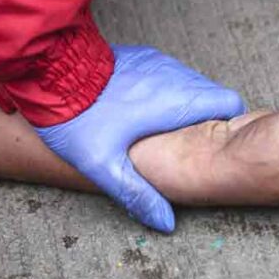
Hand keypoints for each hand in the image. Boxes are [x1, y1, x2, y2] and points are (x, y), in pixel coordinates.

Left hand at [35, 45, 245, 231]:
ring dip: (183, 105)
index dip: (227, 125)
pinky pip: (166, 74)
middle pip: (210, 95)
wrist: (48, 71)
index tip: (211, 145)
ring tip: (159, 132)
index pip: (230, 103)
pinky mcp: (140, 56)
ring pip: (188, 83)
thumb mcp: (104, 165)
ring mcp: (156, 60)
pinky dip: (164, 91)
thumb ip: (137, 194)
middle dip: (203, 119)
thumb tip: (165, 222)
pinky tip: (139, 111)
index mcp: (175, 99)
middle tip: (183, 146)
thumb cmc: (77, 118)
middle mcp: (172, 74)